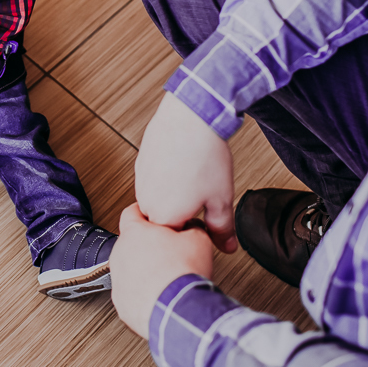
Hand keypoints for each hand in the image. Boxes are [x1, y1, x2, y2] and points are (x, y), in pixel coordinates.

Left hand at [110, 203, 212, 339]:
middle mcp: (120, 255)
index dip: (146, 213)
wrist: (179, 311)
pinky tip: (162, 296)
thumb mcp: (198, 239)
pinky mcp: (122, 304)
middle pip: (131, 243)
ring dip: (144, 271)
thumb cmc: (183, 274)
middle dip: (148, 246)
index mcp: (134, 233)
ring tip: (167, 278)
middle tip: (169, 252)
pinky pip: (131, 294)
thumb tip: (192, 227)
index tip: (155, 218)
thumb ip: (191, 226)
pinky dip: (144, 294)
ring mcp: (118, 281)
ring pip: (130, 270)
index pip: (132, 212)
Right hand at [136, 92, 236, 253]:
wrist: (190, 118)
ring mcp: (140, 182)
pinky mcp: (140, 164)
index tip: (206, 218)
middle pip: (164, 220)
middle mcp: (146, 203)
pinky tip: (183, 165)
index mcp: (165, 218)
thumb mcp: (222, 199)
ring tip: (193, 178)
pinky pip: (152, 180)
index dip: (194, 229)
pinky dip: (165, 177)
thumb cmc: (204, 157)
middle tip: (201, 196)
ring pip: (156, 200)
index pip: (176, 238)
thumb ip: (222, 229)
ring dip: (171, 195)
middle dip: (181, 214)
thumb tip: (227, 248)